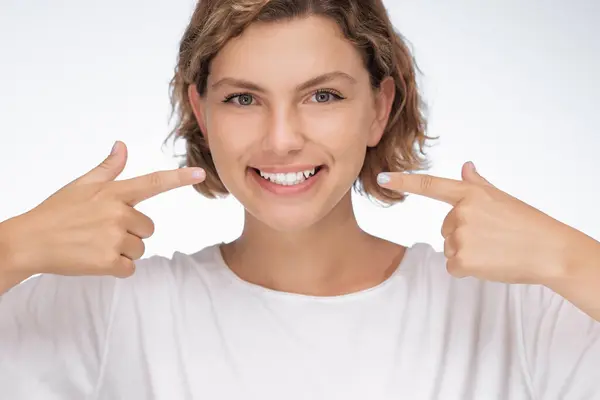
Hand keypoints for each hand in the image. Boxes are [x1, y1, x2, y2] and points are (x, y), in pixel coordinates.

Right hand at [3, 141, 204, 278]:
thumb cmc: (56, 212)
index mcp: (114, 193)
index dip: (179, 178)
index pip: (153, 182)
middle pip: (149, 228)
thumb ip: (108, 168)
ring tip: (95, 245)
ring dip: (123, 251)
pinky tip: (95, 260)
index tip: (201, 172)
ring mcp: (114, 238)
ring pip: (140, 248)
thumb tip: (121, 146)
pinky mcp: (109, 262)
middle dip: (131, 232)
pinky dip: (117, 268)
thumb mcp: (81, 185)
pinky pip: (130, 268)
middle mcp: (118, 213)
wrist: (29, 242)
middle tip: (102, 232)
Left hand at [377, 162, 576, 284]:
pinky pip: (453, 266)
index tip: (382, 178)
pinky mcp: (463, 259)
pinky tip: (490, 262)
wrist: (550, 251)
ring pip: (449, 248)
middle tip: (492, 237)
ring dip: (467, 252)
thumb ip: (477, 184)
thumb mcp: (502, 198)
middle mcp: (461, 212)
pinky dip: (468, 268)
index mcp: (470, 194)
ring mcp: (461, 236)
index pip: (430, 185)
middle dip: (463, 234)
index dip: (404, 182)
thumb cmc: (528, 224)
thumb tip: (465, 167)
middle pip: (445, 228)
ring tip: (494, 249)